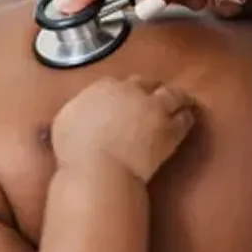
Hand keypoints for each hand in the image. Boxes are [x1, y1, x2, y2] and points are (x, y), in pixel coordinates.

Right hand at [52, 76, 195, 182]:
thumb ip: (79, 109)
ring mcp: (154, 110)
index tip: (125, 96)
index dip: (125, 89)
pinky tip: (186, 119)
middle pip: (148, 83)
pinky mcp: (171, 130)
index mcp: (104, 87)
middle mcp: (132, 92)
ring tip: (181, 101)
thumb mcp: (65, 121)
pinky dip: (185, 117)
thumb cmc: (75, 149)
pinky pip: (184, 118)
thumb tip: (83, 109)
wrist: (99, 169)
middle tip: (153, 95)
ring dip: (177, 97)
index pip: (120, 82)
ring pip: (173, 95)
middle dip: (151, 88)